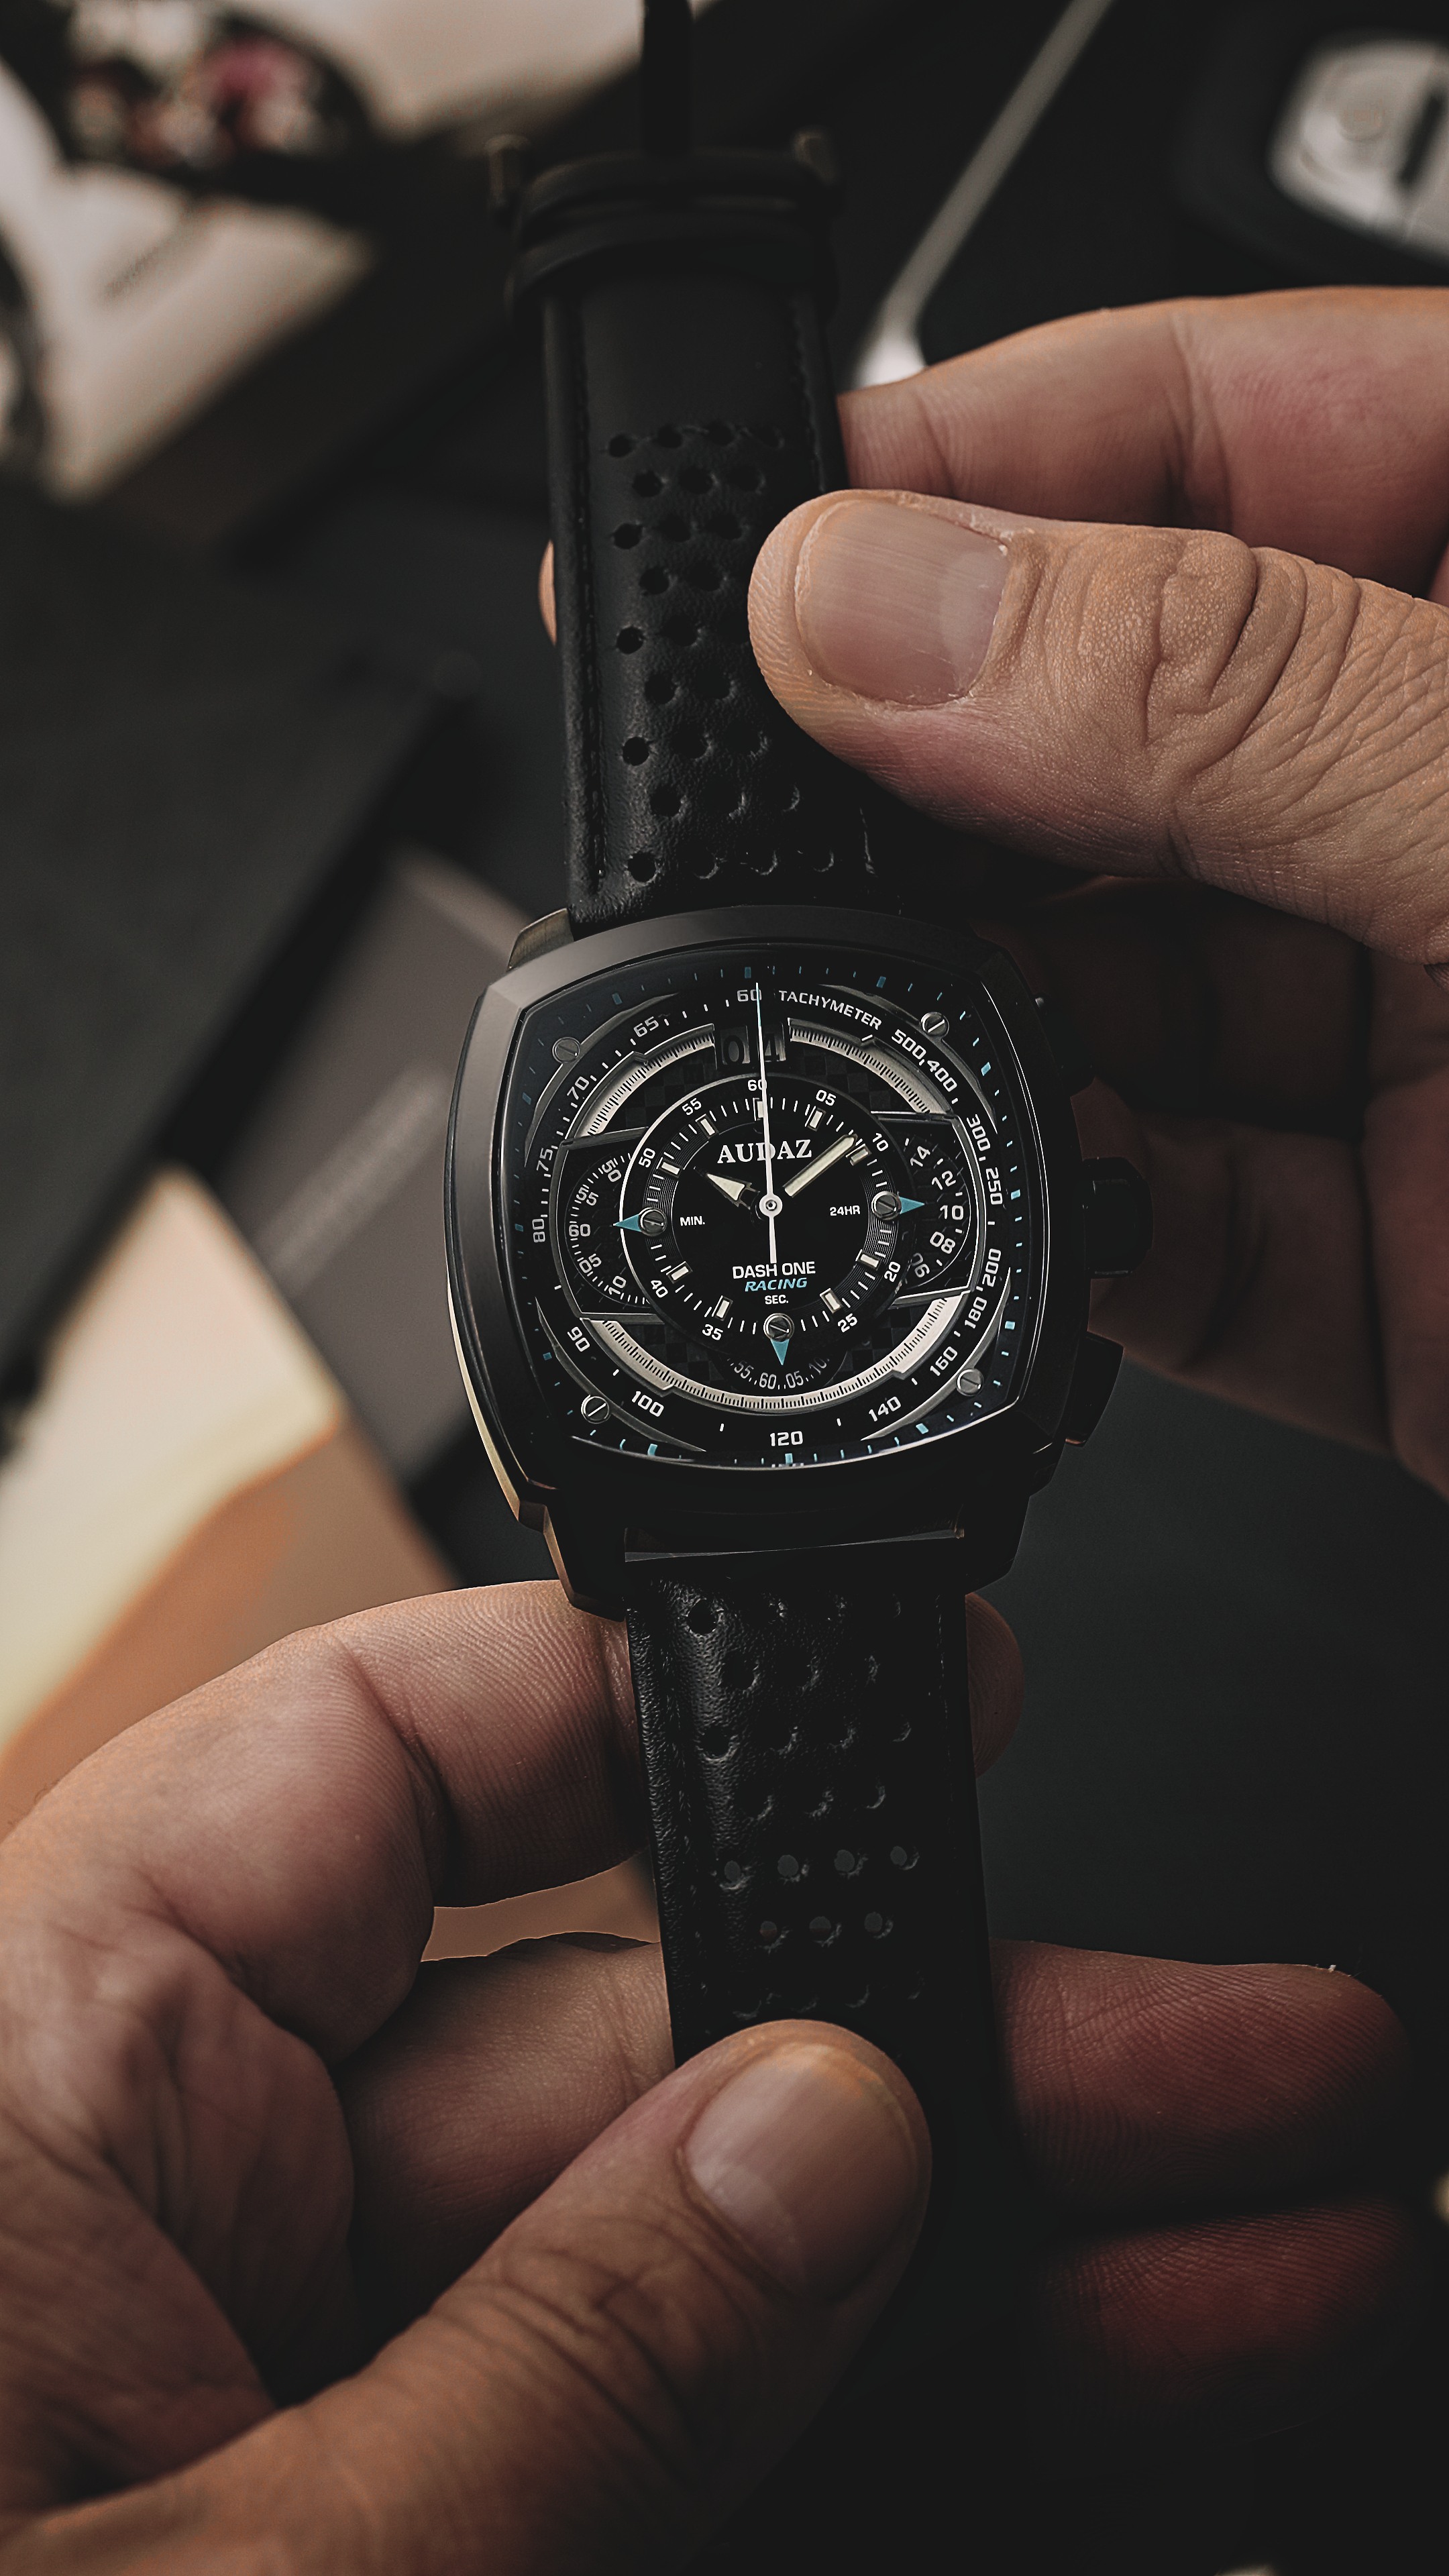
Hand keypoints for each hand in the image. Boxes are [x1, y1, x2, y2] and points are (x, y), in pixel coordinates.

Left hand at [0, 1583, 1415, 2564]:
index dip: (657, 1704)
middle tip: (1231, 2067)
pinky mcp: (358, 2556)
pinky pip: (648, 2452)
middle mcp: (170, 2214)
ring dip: (980, 2272)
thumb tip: (820, 2132)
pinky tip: (1095, 2416)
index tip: (909, 1695)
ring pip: (682, 2272)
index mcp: (51, 2083)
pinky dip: (873, 2447)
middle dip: (945, 2048)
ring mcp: (289, 2415)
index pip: (383, 1769)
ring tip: (1257, 2255)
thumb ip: (547, 2365)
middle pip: (619, 2047)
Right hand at [747, 288, 1448, 1496]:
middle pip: (1120, 725)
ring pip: (1102, 995)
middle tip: (757, 801)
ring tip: (859, 1034)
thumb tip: (893, 617)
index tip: (780, 525)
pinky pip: (1154, 1234)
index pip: (1235, 424)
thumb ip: (1237, 702)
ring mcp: (1420, 1048)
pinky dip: (1047, 1237)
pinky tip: (988, 1212)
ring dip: (965, 1032)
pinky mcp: (1388, 1278)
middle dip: (933, 781)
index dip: (983, 450)